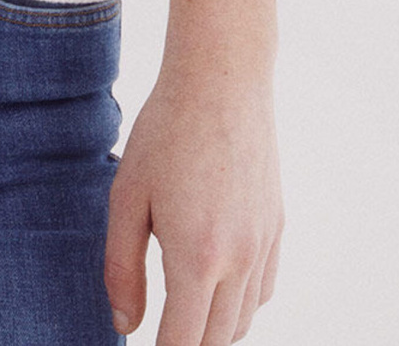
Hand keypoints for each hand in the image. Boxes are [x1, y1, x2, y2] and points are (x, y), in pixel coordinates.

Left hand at [104, 63, 283, 342]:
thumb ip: (122, 268)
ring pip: (243, 321)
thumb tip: (125, 326)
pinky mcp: (277, 227)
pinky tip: (214, 288)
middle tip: (160, 335)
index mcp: (198, 257)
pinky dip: (239, 305)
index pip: (183, 342)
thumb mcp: (127, 196)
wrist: (222, 79)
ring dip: (213, 330)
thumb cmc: (165, 131)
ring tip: (181, 318)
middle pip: (217, 340)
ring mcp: (264, 244)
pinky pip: (262, 291)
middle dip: (187, 345)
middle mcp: (240, 260)